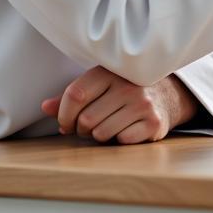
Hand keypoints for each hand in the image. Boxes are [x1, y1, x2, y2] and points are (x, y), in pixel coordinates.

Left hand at [40, 66, 198, 144]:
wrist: (168, 94)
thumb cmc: (124, 90)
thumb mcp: (100, 85)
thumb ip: (72, 96)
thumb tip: (44, 107)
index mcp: (111, 71)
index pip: (75, 94)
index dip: (63, 114)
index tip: (65, 123)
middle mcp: (128, 86)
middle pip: (86, 119)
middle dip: (82, 129)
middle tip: (89, 126)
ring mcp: (143, 104)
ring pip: (101, 133)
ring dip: (99, 136)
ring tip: (108, 125)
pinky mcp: (153, 123)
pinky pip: (121, 141)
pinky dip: (118, 140)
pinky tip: (126, 129)